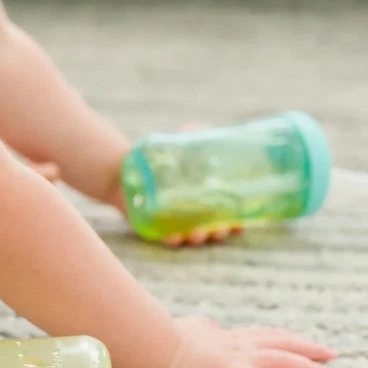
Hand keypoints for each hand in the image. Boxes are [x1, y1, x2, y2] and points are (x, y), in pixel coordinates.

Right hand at [145, 316, 338, 367]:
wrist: (153, 342)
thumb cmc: (157, 339)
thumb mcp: (183, 330)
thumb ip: (197, 330)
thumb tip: (197, 327)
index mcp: (223, 335)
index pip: (261, 334)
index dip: (283, 338)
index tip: (299, 340)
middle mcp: (236, 343)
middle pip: (281, 343)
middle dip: (308, 348)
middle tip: (331, 354)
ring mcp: (236, 357)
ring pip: (283, 360)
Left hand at [148, 123, 242, 247]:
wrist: (126, 170)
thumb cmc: (162, 158)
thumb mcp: (182, 143)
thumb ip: (196, 134)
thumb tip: (203, 128)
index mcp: (207, 199)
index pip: (228, 216)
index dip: (237, 223)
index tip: (241, 224)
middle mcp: (193, 215)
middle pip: (213, 231)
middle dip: (219, 233)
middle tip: (220, 229)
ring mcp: (175, 223)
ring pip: (191, 237)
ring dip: (198, 238)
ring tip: (199, 233)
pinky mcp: (156, 228)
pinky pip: (166, 238)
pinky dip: (172, 239)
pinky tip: (175, 236)